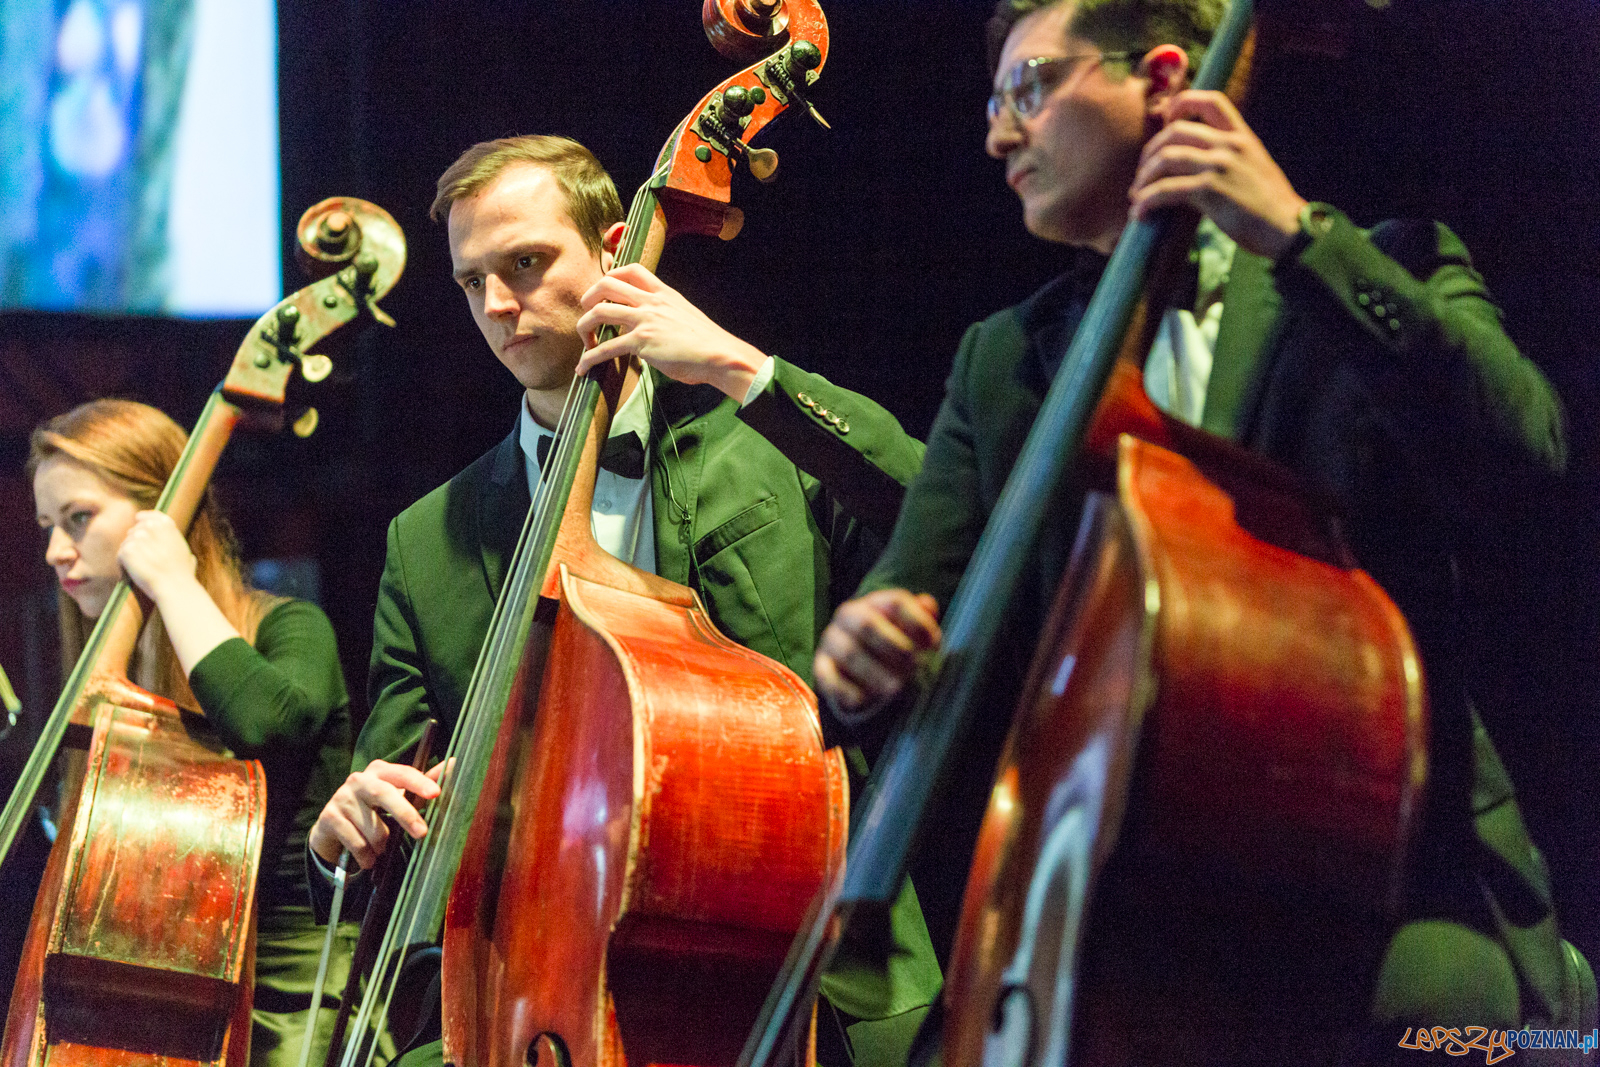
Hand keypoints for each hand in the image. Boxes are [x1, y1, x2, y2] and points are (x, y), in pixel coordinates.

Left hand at [117, 510, 198, 601]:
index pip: (150, 516)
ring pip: (127, 543)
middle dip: (136, 541)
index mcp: (167, 525)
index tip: (138, 519)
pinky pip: (121, 555)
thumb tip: (187, 555)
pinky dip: (124, 564)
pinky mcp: (127, 549)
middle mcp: (151, 527)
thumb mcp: (186, 552)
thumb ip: (178, 546)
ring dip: (131, 554)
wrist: (174, 586)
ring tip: (141, 567)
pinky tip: (133, 572)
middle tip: (143, 557)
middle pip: (135, 530)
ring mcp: (138, 537)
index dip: (143, 518)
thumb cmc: (182, 573)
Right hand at [309, 758, 446, 869]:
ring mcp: (341, 797)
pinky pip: (356, 842)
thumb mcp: (397, 796)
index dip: (419, 782)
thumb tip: (454, 763)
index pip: (402, 773)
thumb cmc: (373, 810)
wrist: (333, 829)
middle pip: (384, 794)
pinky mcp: (329, 817)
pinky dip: (367, 855)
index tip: (436, 793)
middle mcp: (359, 780)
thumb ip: (422, 783)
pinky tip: (368, 858)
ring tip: (382, 848)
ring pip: (372, 826)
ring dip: (382, 844)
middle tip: (422, 833)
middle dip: (406, 814)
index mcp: (380, 771)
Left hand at [575, 264, 768, 400]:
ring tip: (585, 343)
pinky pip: (605, 348)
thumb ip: (664, 315)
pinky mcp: (641, 342)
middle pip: (606, 284)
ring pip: (598, 312)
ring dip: (584, 328)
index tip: (604, 291)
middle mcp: (651, 302)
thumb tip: (649, 327)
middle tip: (588, 314)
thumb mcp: (684, 316)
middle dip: (589, 297)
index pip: (631, 269)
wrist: (719, 355)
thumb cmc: (707, 342)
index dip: (612, 275)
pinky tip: (583, 368)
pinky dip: (589, 359)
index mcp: (663, 293)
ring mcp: (644, 320)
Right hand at [813, 589, 941, 723]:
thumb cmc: (892, 640)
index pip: (895, 602)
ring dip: (875, 673)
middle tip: (915, 668)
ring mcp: (831, 640)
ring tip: (896, 689)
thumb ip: (921, 616)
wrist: (853, 659)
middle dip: (895, 648)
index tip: (935, 645)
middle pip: (868, 624)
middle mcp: (848, 616)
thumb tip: (927, 604)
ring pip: (849, 653)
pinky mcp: (820, 666)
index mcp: (874, 602)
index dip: (918, 622)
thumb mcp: (908, 626)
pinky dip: (844, 691)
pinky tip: (862, 701)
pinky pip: (827, 677)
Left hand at [1129, 90, 1307, 258]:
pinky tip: (1139, 213)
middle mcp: (1230, 145)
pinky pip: (1166, 190)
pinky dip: (1146, 201)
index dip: (1182, 103)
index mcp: (1242, 136)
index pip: (1211, 100)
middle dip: (1150, 152)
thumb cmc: (1270, 207)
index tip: (1165, 120)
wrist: (1289, 230)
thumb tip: (1198, 163)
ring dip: (1143, 178)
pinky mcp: (1210, 190)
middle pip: (1176, 130)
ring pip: (1166, 158)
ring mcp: (1220, 166)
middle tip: (1142, 174)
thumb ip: (1231, 157)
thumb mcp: (1254, 167)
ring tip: (1137, 195)